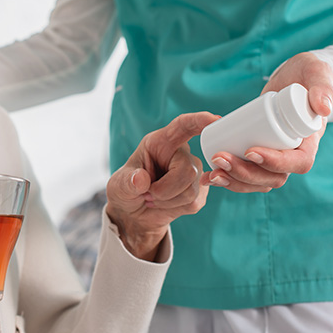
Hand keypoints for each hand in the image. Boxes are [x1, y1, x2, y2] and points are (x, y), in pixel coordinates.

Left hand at [106, 112, 216, 260]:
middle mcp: (180, 153)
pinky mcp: (200, 191)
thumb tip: (140, 179)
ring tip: (152, 198)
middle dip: (164, 190)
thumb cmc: (127, 190)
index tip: (213, 120)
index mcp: (160, 142)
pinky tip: (164, 204)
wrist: (134, 213)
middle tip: (146, 194)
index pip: (182, 127)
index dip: (198, 121)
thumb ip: (127, 182)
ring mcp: (193, 171)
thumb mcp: (118, 186)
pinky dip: (174, 208)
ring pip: (191, 190)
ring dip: (167, 201)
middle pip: (188, 171)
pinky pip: (194, 203)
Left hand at [199, 52, 332, 191]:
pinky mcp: (259, 154)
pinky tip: (209, 177)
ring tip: (212, 171)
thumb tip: (323, 108)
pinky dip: (229, 179)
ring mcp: (276, 158)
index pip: (298, 162)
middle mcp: (293, 156)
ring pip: (258, 181)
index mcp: (310, 142)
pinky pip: (247, 176)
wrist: (292, 78)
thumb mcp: (316, 73)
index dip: (275, 162)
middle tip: (220, 157)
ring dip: (234, 181)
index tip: (251, 151)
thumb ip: (323, 85)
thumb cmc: (306, 74)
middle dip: (245, 173)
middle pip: (273, 177)